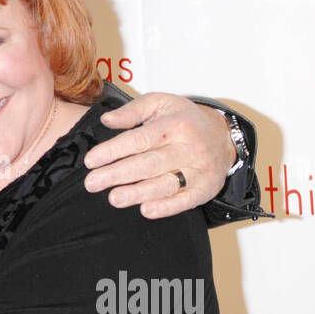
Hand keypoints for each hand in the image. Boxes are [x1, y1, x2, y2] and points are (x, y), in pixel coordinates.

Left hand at [83, 93, 234, 218]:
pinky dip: (166, 207)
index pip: (139, 139)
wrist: (223, 135)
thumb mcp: (160, 103)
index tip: (91, 160)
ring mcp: (199, 170)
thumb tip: (106, 120)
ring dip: (138, 193)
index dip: (113, 151)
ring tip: (114, 198)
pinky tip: (146, 210)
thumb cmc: (184, 119)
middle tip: (92, 183)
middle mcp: (189, 147)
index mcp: (175, 124)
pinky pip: (185, 201)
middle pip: (149, 164)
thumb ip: (132, 110)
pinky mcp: (206, 188)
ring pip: (165, 184)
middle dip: (117, 174)